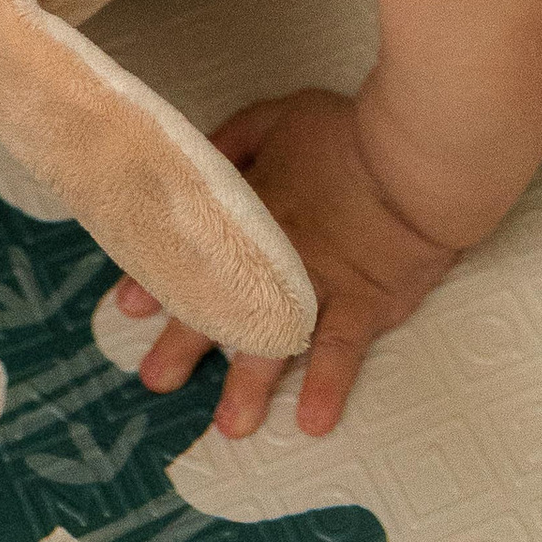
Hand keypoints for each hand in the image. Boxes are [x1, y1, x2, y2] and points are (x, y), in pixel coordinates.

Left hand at [119, 87, 459, 436]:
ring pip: (275, 340)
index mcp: (252, 207)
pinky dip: (328, 384)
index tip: (128, 308)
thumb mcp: (279, 116)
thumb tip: (198, 166)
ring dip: (250, 384)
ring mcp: (320, 284)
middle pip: (224, 303)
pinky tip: (313, 420)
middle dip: (185, 343)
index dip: (158, 278)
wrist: (413, 155)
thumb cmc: (347, 133)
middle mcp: (276, 254)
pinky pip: (342, 350)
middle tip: (155, 380)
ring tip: (230, 426)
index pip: (195, 249)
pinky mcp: (364, 303)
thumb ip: (235, 140)